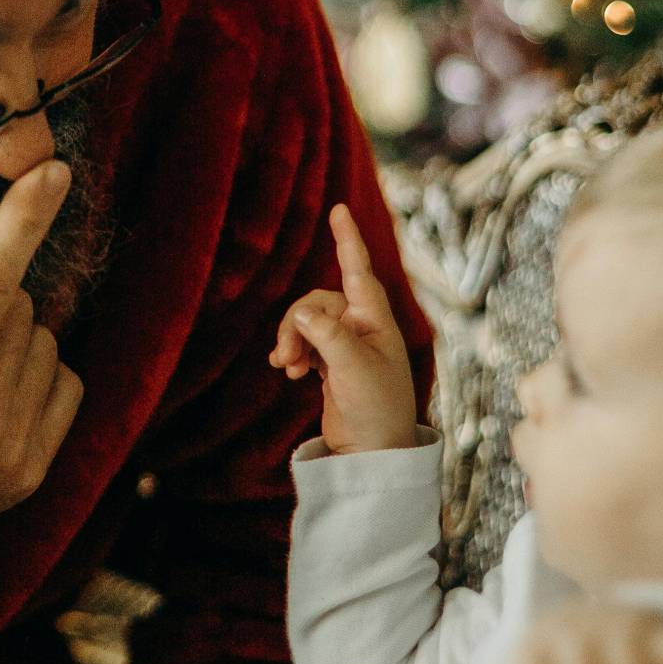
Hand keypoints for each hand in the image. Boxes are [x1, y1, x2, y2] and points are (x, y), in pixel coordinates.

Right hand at [269, 204, 416, 453]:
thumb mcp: (353, 369)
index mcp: (376, 320)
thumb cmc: (376, 410)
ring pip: (307, 322)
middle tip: (286, 357)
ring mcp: (347, 346)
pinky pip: (305, 342)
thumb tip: (301, 313)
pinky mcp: (333, 364)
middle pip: (317, 302)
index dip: (347, 239)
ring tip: (287, 368)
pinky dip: (294, 352)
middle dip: (296, 324)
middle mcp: (362, 327)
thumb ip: (327, 335)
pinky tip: (288, 372)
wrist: (374, 454)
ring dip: (292, 340)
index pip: (358, 271)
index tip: (339, 209)